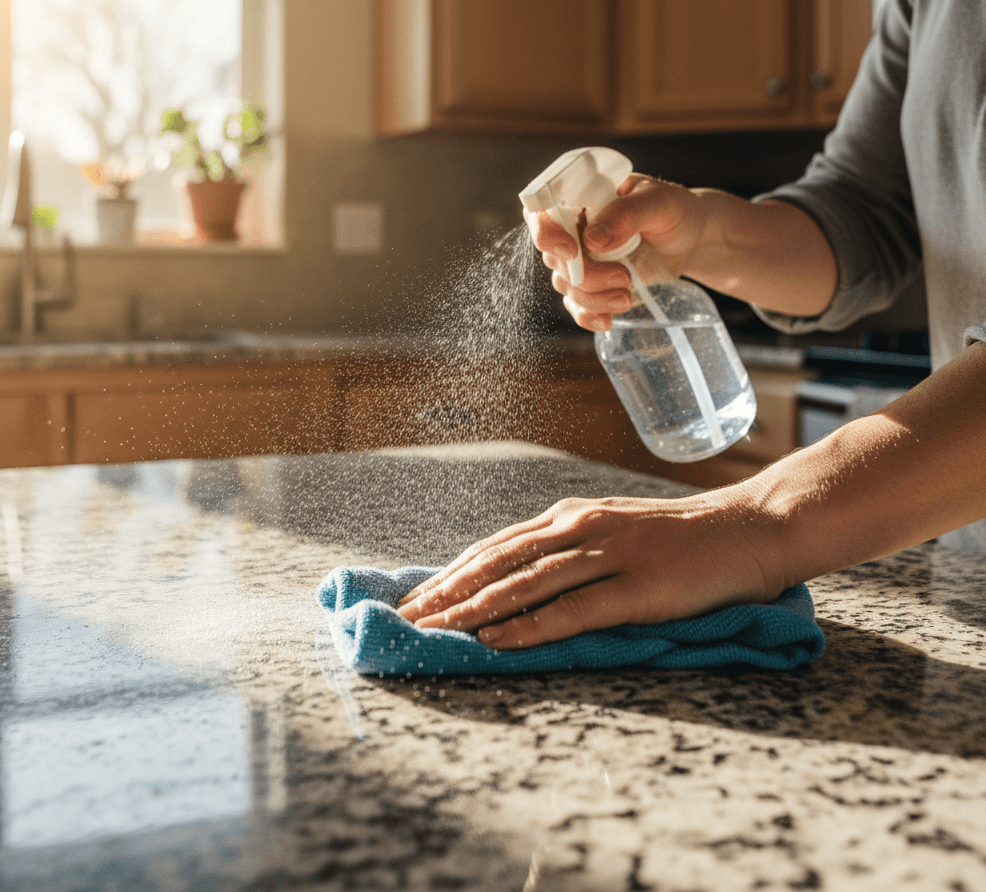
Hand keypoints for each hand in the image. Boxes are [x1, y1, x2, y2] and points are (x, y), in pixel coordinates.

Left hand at [396, 490, 785, 648]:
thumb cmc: (679, 536)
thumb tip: (517, 578)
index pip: (496, 547)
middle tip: (407, 618)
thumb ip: (568, 549)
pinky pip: (572, 610)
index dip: (452, 572)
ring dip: (474, 609)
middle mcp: (580, 527)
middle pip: (498, 562)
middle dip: (448, 592)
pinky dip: (528, 626)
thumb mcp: (613, 530)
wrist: (747, 528)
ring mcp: (609, 555)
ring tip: (435, 630)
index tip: (417, 597)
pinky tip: (497, 640)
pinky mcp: (637, 588)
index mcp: (570, 515)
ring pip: (526, 584)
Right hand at [525, 173, 711, 331]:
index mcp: (580, 199)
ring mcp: (581, 261)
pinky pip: (576, 306)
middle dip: (587, 275)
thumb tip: (592, 239)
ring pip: (566, 286)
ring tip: (627, 295)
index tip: (572, 251)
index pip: (540, 212)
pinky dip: (589, 316)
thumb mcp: (658, 201)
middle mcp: (573, 231)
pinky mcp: (593, 286)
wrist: (691, 239)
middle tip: (624, 276)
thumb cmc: (673, 210)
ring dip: (594, 297)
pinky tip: (608, 320)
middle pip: (555, 258)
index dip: (545, 233)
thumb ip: (626, 213)